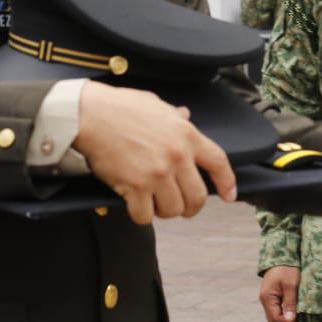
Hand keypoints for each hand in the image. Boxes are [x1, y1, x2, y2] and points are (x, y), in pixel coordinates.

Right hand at [74, 81, 236, 223]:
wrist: (91, 115)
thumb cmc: (121, 107)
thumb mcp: (157, 106)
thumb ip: (175, 116)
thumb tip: (186, 115)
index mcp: (187, 135)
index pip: (219, 162)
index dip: (227, 182)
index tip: (230, 196)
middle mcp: (177, 156)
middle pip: (198, 197)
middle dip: (191, 208)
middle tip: (181, 207)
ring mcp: (157, 173)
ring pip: (173, 210)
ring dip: (164, 211)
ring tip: (154, 202)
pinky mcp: (135, 187)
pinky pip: (145, 216)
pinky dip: (141, 215)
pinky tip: (135, 205)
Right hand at [258, 265, 300, 321]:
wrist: (282, 254)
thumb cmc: (287, 268)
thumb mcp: (291, 284)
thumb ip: (290, 303)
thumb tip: (290, 320)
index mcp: (267, 297)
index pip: (276, 319)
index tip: (302, 320)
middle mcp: (265, 299)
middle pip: (274, 320)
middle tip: (302, 318)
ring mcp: (268, 298)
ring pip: (276, 314)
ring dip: (288, 316)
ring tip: (301, 312)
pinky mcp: (272, 295)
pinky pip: (278, 308)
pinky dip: (286, 310)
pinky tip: (296, 307)